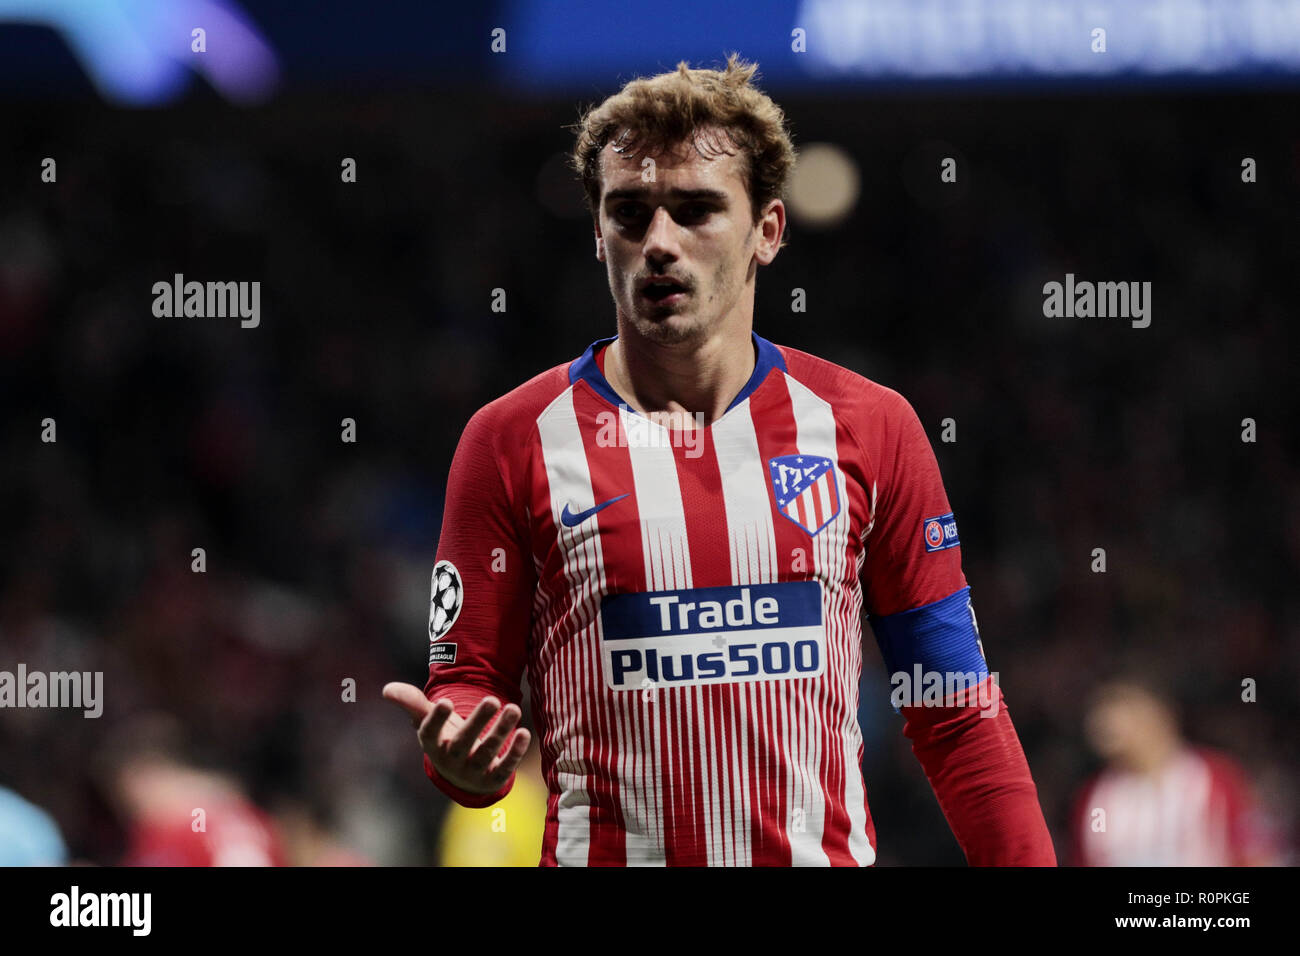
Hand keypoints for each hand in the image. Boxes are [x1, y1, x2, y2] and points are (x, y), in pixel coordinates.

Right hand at [382, 682, 530, 795]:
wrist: (463, 776)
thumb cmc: (445, 739)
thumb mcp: (429, 722)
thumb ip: (412, 703)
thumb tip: (387, 689)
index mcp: (433, 744)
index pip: (431, 733)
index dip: (437, 719)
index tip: (445, 701)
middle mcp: (451, 760)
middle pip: (463, 742)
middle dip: (478, 721)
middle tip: (493, 699)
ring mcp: (473, 772)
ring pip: (487, 752)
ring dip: (501, 731)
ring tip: (513, 708)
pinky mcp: (493, 779)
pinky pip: (504, 768)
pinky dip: (514, 752)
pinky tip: (524, 733)